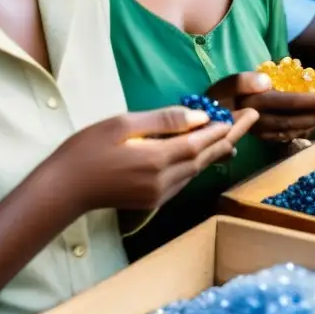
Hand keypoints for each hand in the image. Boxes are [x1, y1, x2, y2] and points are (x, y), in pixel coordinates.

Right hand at [50, 106, 258, 213]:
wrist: (63, 190)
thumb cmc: (86, 150)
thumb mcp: (122, 124)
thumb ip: (163, 120)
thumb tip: (199, 117)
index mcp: (157, 159)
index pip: (202, 141)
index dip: (225, 126)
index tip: (246, 112)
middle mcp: (164, 180)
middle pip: (206, 157)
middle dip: (230, 136)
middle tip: (251, 118)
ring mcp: (159, 194)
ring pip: (197, 170)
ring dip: (216, 151)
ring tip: (234, 132)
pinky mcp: (153, 201)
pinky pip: (185, 180)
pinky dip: (198, 164)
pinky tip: (204, 154)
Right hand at [208, 72, 314, 142]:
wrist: (200, 121)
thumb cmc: (217, 96)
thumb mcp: (225, 84)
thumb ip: (243, 81)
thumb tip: (265, 81)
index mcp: (255, 106)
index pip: (290, 103)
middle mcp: (262, 123)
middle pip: (298, 118)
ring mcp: (263, 134)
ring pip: (295, 129)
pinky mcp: (262, 138)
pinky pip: (288, 136)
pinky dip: (305, 130)